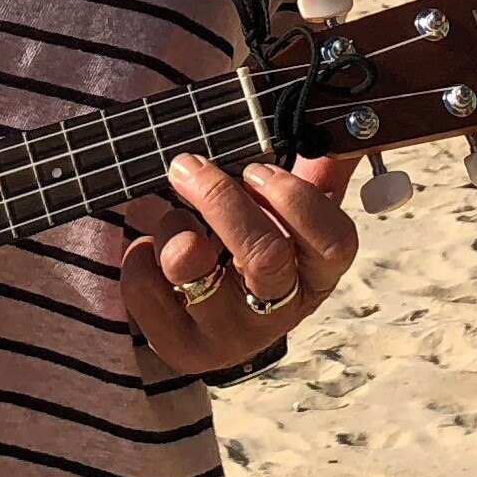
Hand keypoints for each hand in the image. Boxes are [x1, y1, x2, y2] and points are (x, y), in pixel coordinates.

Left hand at [118, 150, 360, 375]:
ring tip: (174, 218)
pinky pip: (146, 289)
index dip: (294, 199)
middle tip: (188, 166)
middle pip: (265, 255)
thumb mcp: (287, 213)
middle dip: (220, 199)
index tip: (255, 171)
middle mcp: (281, 312)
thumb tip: (336, 127)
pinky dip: (140, 255)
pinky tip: (152, 249)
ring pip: (194, 271)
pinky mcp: (182, 348)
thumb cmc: (253, 244)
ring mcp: (231, 337)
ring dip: (175, 227)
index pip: (333, 243)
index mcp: (316, 275)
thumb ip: (313, 171)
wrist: (208, 315)